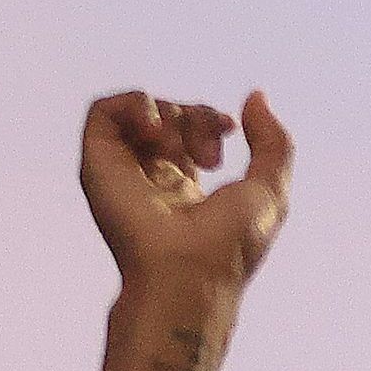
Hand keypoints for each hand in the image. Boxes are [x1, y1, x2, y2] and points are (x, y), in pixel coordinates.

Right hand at [78, 92, 292, 298]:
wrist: (189, 273)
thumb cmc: (230, 245)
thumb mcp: (270, 189)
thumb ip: (273, 142)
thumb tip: (255, 96)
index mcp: (184, 188)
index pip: (186, 133)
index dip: (207, 118)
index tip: (228, 128)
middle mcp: (148, 178)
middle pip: (166, 118)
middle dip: (194, 116)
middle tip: (209, 151)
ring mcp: (121, 171)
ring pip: (136, 113)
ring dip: (167, 112)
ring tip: (180, 145)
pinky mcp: (98, 164)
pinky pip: (103, 111)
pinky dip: (134, 104)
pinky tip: (157, 128)